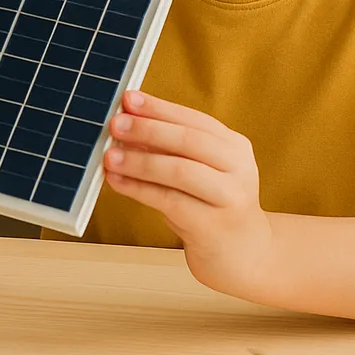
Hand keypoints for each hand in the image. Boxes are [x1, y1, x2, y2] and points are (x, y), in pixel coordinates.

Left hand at [102, 91, 275, 299]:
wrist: (244, 256)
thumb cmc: (210, 207)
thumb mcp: (198, 171)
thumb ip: (169, 149)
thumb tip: (125, 124)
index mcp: (234, 146)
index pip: (194, 119)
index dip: (159, 108)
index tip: (128, 98)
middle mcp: (238, 168)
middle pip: (189, 141)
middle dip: (148, 129)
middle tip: (115, 124)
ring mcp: (229, 198)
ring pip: (180, 171)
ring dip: (139, 161)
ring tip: (109, 156)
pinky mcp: (213, 226)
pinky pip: (169, 201)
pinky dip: (139, 188)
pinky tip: (116, 181)